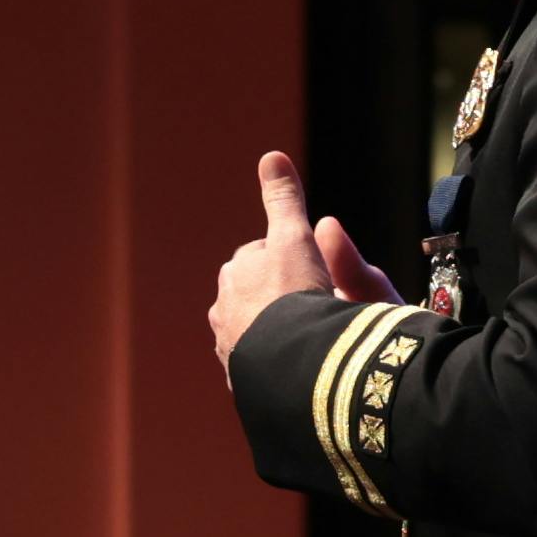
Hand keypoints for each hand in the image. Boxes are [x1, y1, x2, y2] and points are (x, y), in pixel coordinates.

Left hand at [206, 150, 390, 374]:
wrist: (290, 361)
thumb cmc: (293, 294)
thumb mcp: (294, 238)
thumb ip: (282, 199)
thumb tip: (270, 155)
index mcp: (235, 273)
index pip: (263, 256)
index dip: (293, 260)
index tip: (312, 269)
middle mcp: (223, 309)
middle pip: (256, 295)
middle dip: (278, 296)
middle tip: (313, 304)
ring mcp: (230, 348)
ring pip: (257, 331)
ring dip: (277, 331)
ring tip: (308, 336)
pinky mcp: (242, 381)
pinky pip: (261, 366)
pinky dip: (275, 362)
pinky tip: (296, 365)